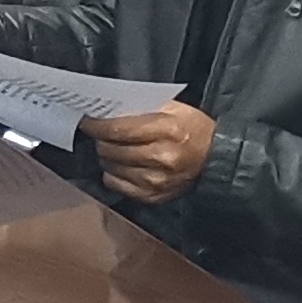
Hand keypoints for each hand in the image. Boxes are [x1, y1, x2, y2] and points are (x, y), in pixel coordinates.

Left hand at [80, 99, 216, 203]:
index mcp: (167, 131)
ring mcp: (156, 180)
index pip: (117, 130)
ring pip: (110, 167)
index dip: (96, 125)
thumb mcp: (173, 109)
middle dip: (101, 139)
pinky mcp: (152, 196)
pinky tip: (123, 165)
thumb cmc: (192, 129)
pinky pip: (116, 184)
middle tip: (104, 133)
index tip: (86, 120)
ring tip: (117, 148)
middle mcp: (161, 158)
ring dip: (107, 156)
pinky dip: (114, 173)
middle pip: (110, 149)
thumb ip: (141, 107)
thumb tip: (106, 109)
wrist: (214, 158)